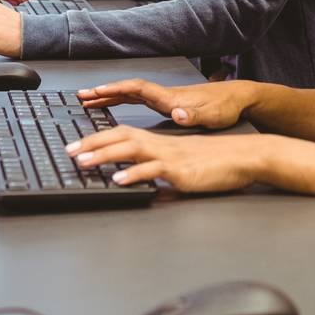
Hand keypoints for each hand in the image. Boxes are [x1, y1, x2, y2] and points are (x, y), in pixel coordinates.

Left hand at [69, 126, 266, 192]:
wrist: (245, 157)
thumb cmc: (218, 162)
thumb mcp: (183, 164)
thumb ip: (160, 168)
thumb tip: (140, 178)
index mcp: (161, 143)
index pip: (123, 134)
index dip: (98, 139)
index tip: (77, 146)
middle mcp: (162, 145)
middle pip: (120, 137)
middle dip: (91, 144)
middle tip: (69, 152)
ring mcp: (171, 157)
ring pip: (131, 149)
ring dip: (104, 155)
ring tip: (82, 163)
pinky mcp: (181, 170)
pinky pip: (153, 169)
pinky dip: (133, 173)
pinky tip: (118, 180)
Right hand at [77, 77, 256, 129]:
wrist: (239, 99)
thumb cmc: (225, 108)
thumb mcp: (211, 116)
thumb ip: (192, 115)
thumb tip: (177, 113)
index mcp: (170, 98)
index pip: (136, 89)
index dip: (114, 90)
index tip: (94, 93)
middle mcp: (165, 95)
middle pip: (128, 89)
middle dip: (104, 92)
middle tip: (81, 96)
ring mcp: (166, 97)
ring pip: (131, 94)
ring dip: (110, 96)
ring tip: (90, 101)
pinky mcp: (170, 103)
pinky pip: (139, 100)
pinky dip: (123, 101)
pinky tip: (115, 106)